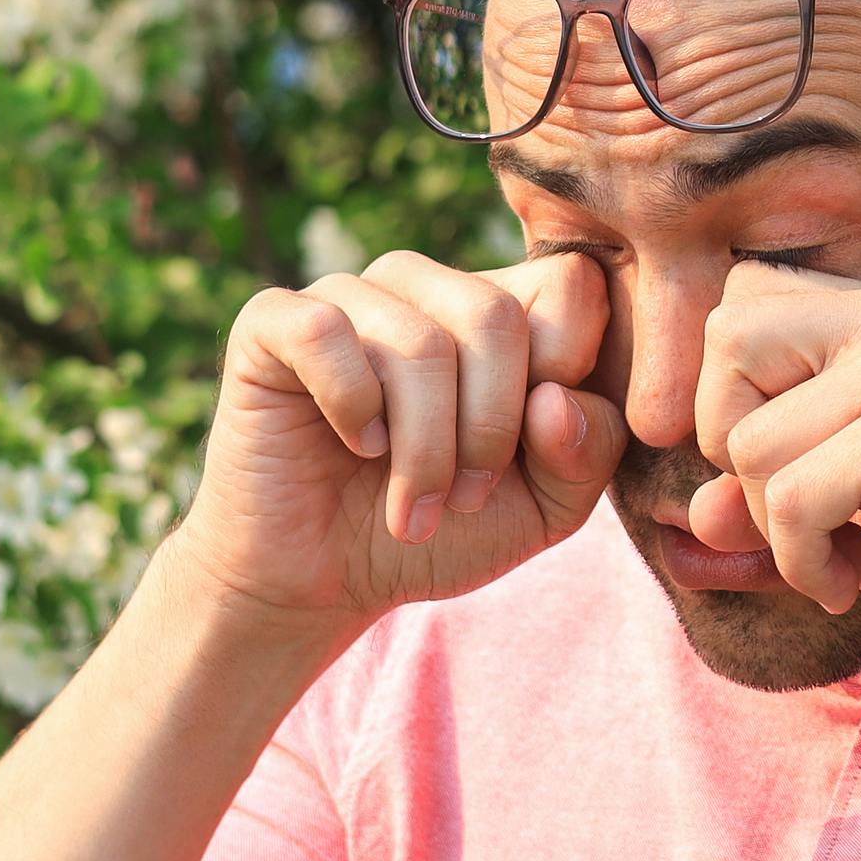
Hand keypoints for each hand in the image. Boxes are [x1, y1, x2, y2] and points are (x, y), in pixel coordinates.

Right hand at [171, 248, 626, 626]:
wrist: (324, 578)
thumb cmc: (442, 530)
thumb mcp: (545, 509)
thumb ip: (587, 453)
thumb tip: (557, 398)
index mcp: (503, 310)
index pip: (572, 282)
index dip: (569, 370)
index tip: (534, 451)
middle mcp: (427, 287)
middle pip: (495, 314)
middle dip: (490, 430)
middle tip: (466, 500)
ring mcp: (350, 295)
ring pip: (417, 342)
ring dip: (423, 449)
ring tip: (411, 506)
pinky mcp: (273, 321)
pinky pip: (325, 333)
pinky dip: (351, 406)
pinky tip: (355, 444)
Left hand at [687, 263, 860, 671]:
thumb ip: (775, 490)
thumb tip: (692, 511)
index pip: (745, 299)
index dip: (732, 393)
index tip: (778, 470)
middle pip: (727, 340)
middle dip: (735, 446)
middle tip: (799, 510)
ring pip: (751, 441)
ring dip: (776, 527)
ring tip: (843, 556)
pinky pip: (791, 500)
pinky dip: (803, 564)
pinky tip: (852, 582)